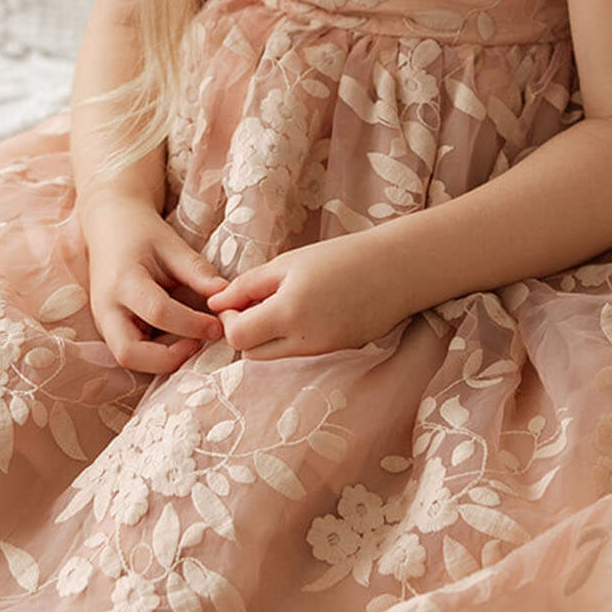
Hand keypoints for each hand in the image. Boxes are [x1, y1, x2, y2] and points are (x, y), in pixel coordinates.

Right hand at [78, 194, 228, 374]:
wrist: (109, 227)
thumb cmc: (142, 233)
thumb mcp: (172, 244)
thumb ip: (197, 271)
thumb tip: (226, 295)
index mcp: (123, 281)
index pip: (158, 312)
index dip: (191, 324)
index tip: (218, 326)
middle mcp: (106, 308)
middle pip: (129, 354)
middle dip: (168, 359)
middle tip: (199, 344)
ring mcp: (104, 322)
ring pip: (128, 359)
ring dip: (162, 360)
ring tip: (193, 341)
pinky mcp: (109, 330)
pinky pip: (132, 353)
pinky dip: (156, 355)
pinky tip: (179, 339)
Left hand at [205, 234, 413, 360]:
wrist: (397, 269)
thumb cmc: (341, 257)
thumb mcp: (288, 263)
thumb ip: (248, 285)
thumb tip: (214, 303)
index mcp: (288, 313)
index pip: (238, 337)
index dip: (229, 319)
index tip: (235, 299)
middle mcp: (304, 340)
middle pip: (252, 353)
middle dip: (245, 331)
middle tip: (254, 301)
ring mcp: (323, 350)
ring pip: (277, 354)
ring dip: (269, 334)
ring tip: (284, 300)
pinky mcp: (338, 351)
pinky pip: (302, 351)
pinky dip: (294, 335)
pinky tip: (309, 308)